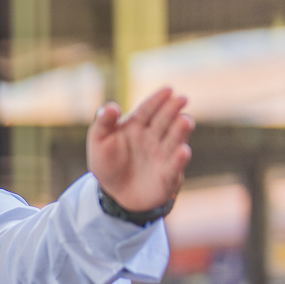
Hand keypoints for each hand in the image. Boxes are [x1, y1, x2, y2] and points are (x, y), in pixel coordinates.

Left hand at [87, 86, 193, 212]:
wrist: (115, 193)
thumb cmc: (107, 163)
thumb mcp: (99, 142)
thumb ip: (103, 123)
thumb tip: (110, 107)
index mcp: (137, 125)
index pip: (148, 109)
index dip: (158, 99)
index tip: (168, 90)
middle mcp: (154, 137)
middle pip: (165, 120)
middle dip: (173, 110)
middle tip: (182, 99)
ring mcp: (163, 154)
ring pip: (174, 140)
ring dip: (181, 130)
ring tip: (185, 121)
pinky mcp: (168, 175)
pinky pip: (174, 166)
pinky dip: (179, 159)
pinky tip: (183, 151)